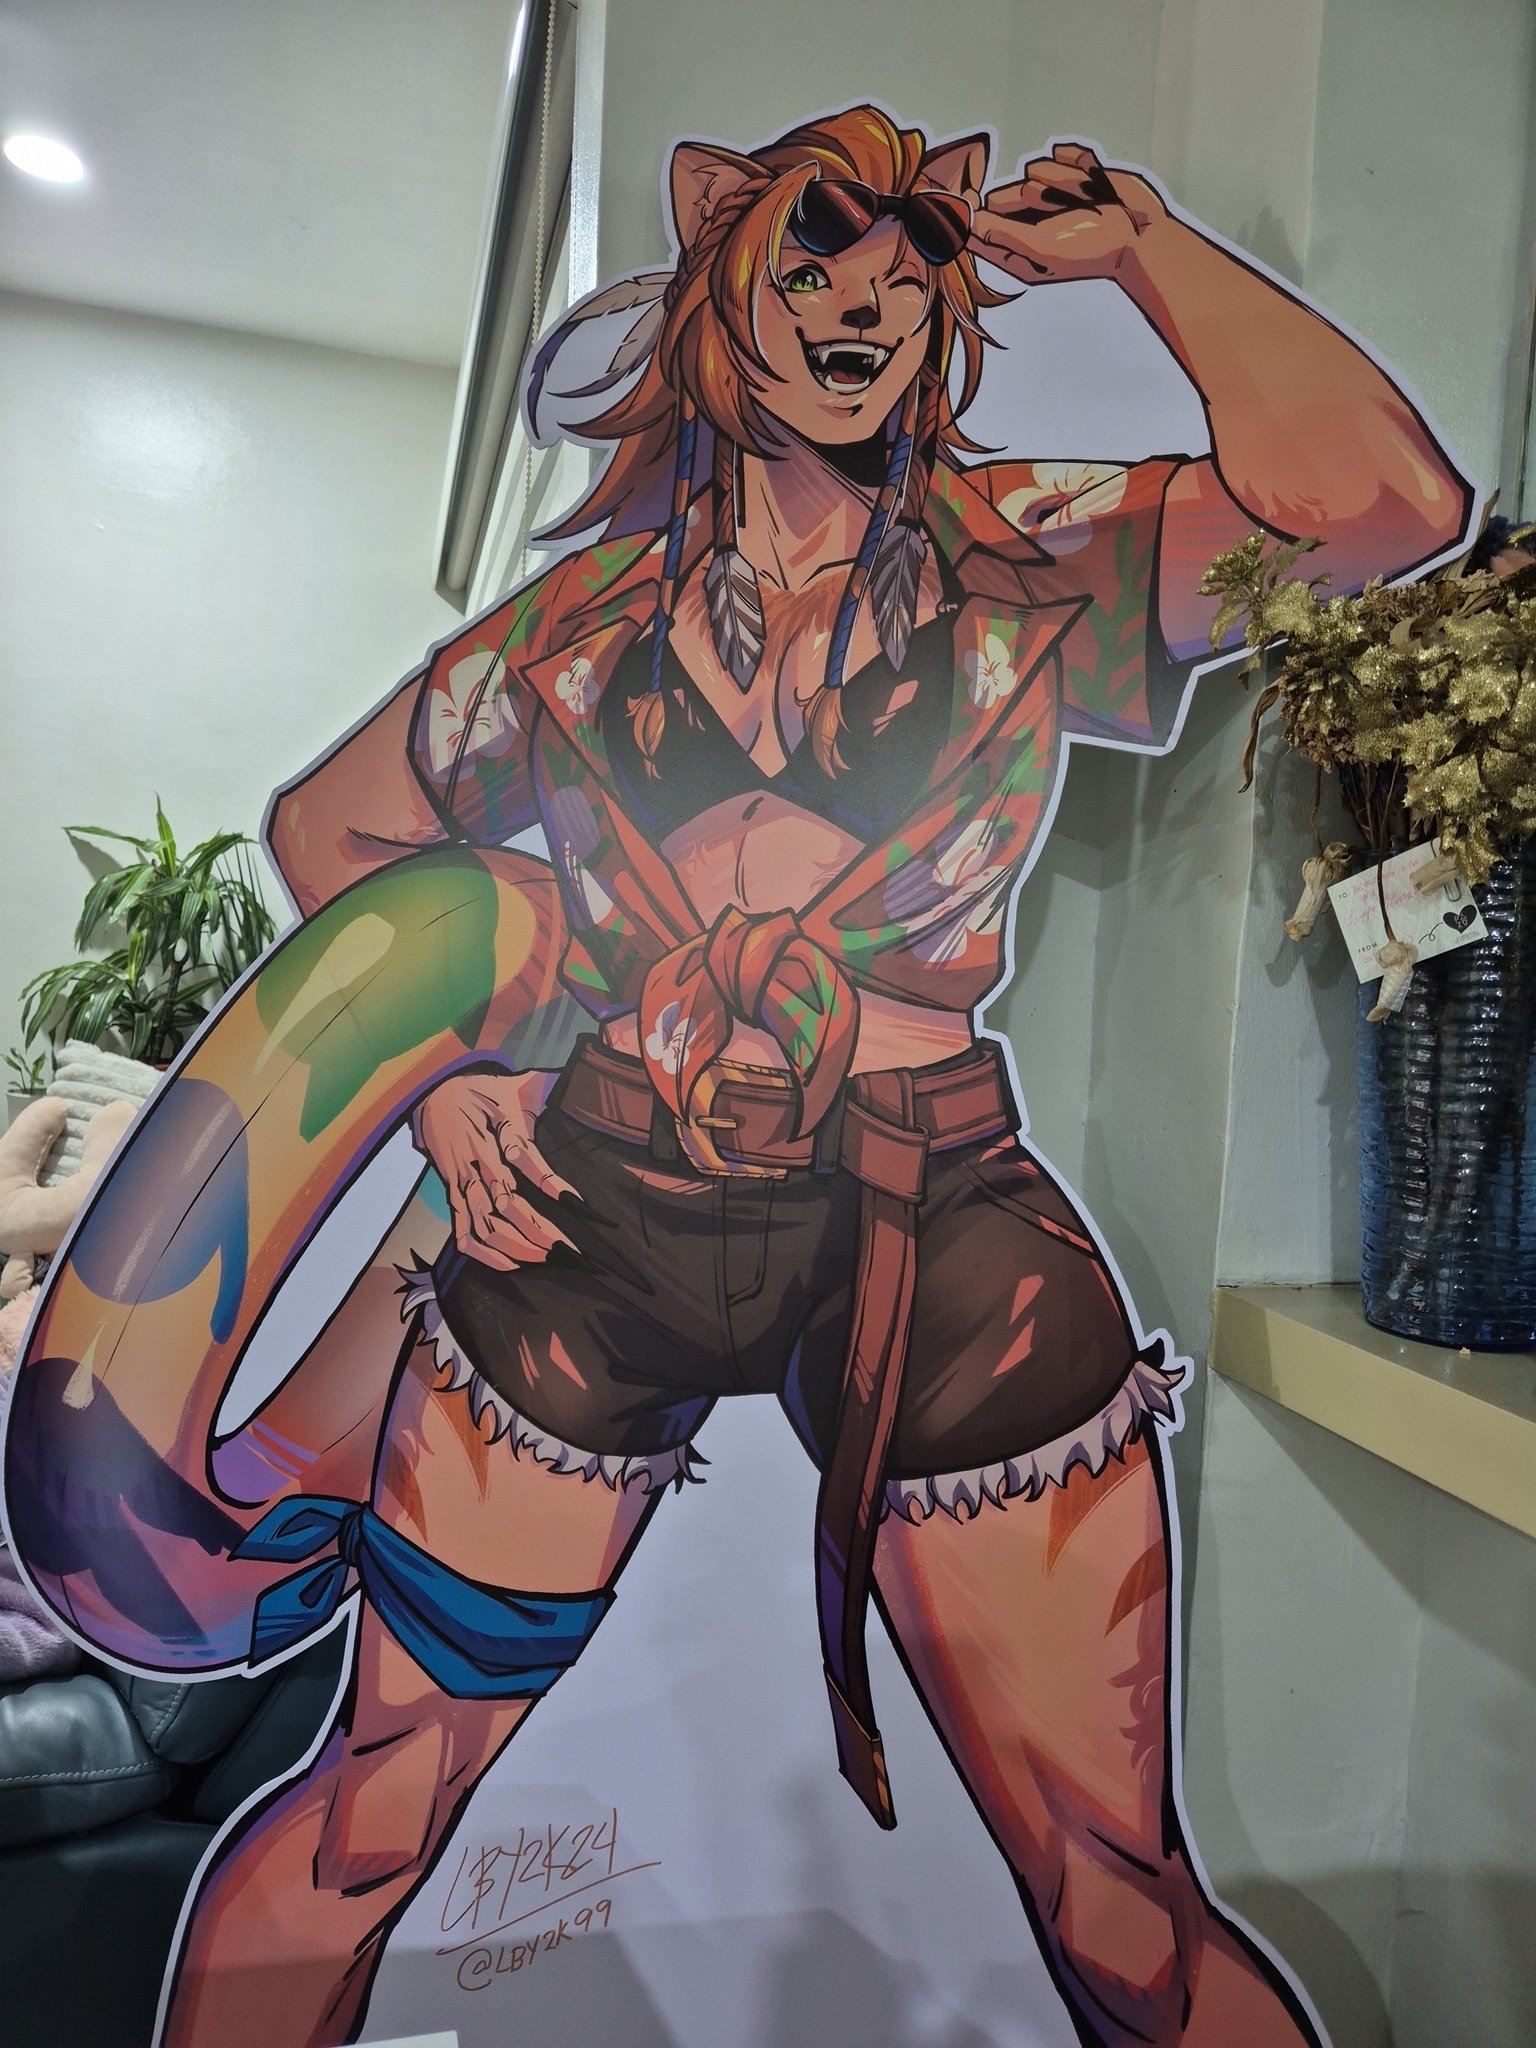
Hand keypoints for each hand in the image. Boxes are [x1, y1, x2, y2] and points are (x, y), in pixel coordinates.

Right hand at [414, 1070, 578, 1272]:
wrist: (431, 1094)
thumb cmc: (480, 1092)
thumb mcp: (512, 1086)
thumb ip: (540, 1086)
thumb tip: (570, 1075)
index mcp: (494, 1133)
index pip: (524, 1161)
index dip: (550, 1185)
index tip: (577, 1203)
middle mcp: (477, 1162)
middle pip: (506, 1205)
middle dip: (538, 1230)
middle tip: (568, 1247)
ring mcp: (462, 1182)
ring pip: (485, 1225)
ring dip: (515, 1246)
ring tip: (545, 1257)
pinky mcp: (452, 1194)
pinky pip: (462, 1231)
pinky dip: (484, 1254)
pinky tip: (510, 1264)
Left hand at [971, 142, 1167, 284]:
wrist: (1141, 234)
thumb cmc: (1093, 248)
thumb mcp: (1041, 246)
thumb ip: (1001, 234)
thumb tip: (966, 221)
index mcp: (1017, 252)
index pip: (978, 230)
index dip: (967, 213)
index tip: (963, 196)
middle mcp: (1029, 225)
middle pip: (1004, 195)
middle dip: (1029, 196)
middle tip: (1058, 210)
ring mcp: (1052, 197)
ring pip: (1035, 169)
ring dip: (1061, 181)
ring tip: (1085, 203)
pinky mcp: (1073, 174)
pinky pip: (1062, 154)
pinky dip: (1077, 163)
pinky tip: (1094, 183)